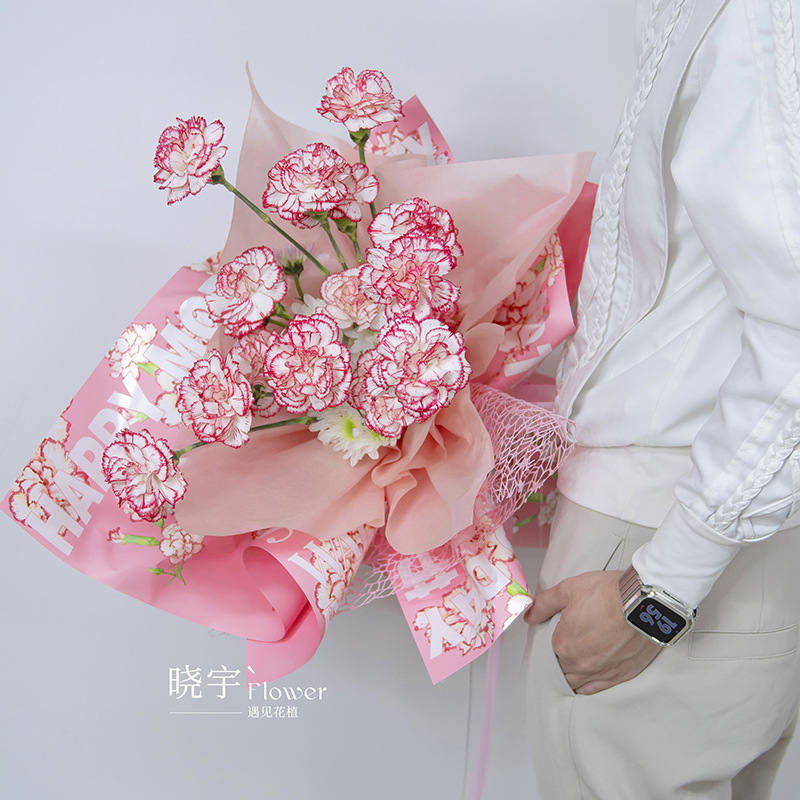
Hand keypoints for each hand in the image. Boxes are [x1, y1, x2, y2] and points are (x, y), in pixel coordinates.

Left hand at [525, 570, 660, 693]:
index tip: (559, 633)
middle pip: (561, 669)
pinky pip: (597, 689)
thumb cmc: (608, 594)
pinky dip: (589, 686)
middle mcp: (580, 664)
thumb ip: (544, 604)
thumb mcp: (568, 589)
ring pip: (577, 683)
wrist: (645, 604)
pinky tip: (587, 681)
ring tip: (575, 664)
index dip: (553, 641)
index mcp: (564, 644)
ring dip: (572, 676)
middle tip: (568, 646)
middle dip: (561, 659)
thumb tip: (529, 616)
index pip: (548, 651)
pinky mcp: (620, 675)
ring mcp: (601, 672)